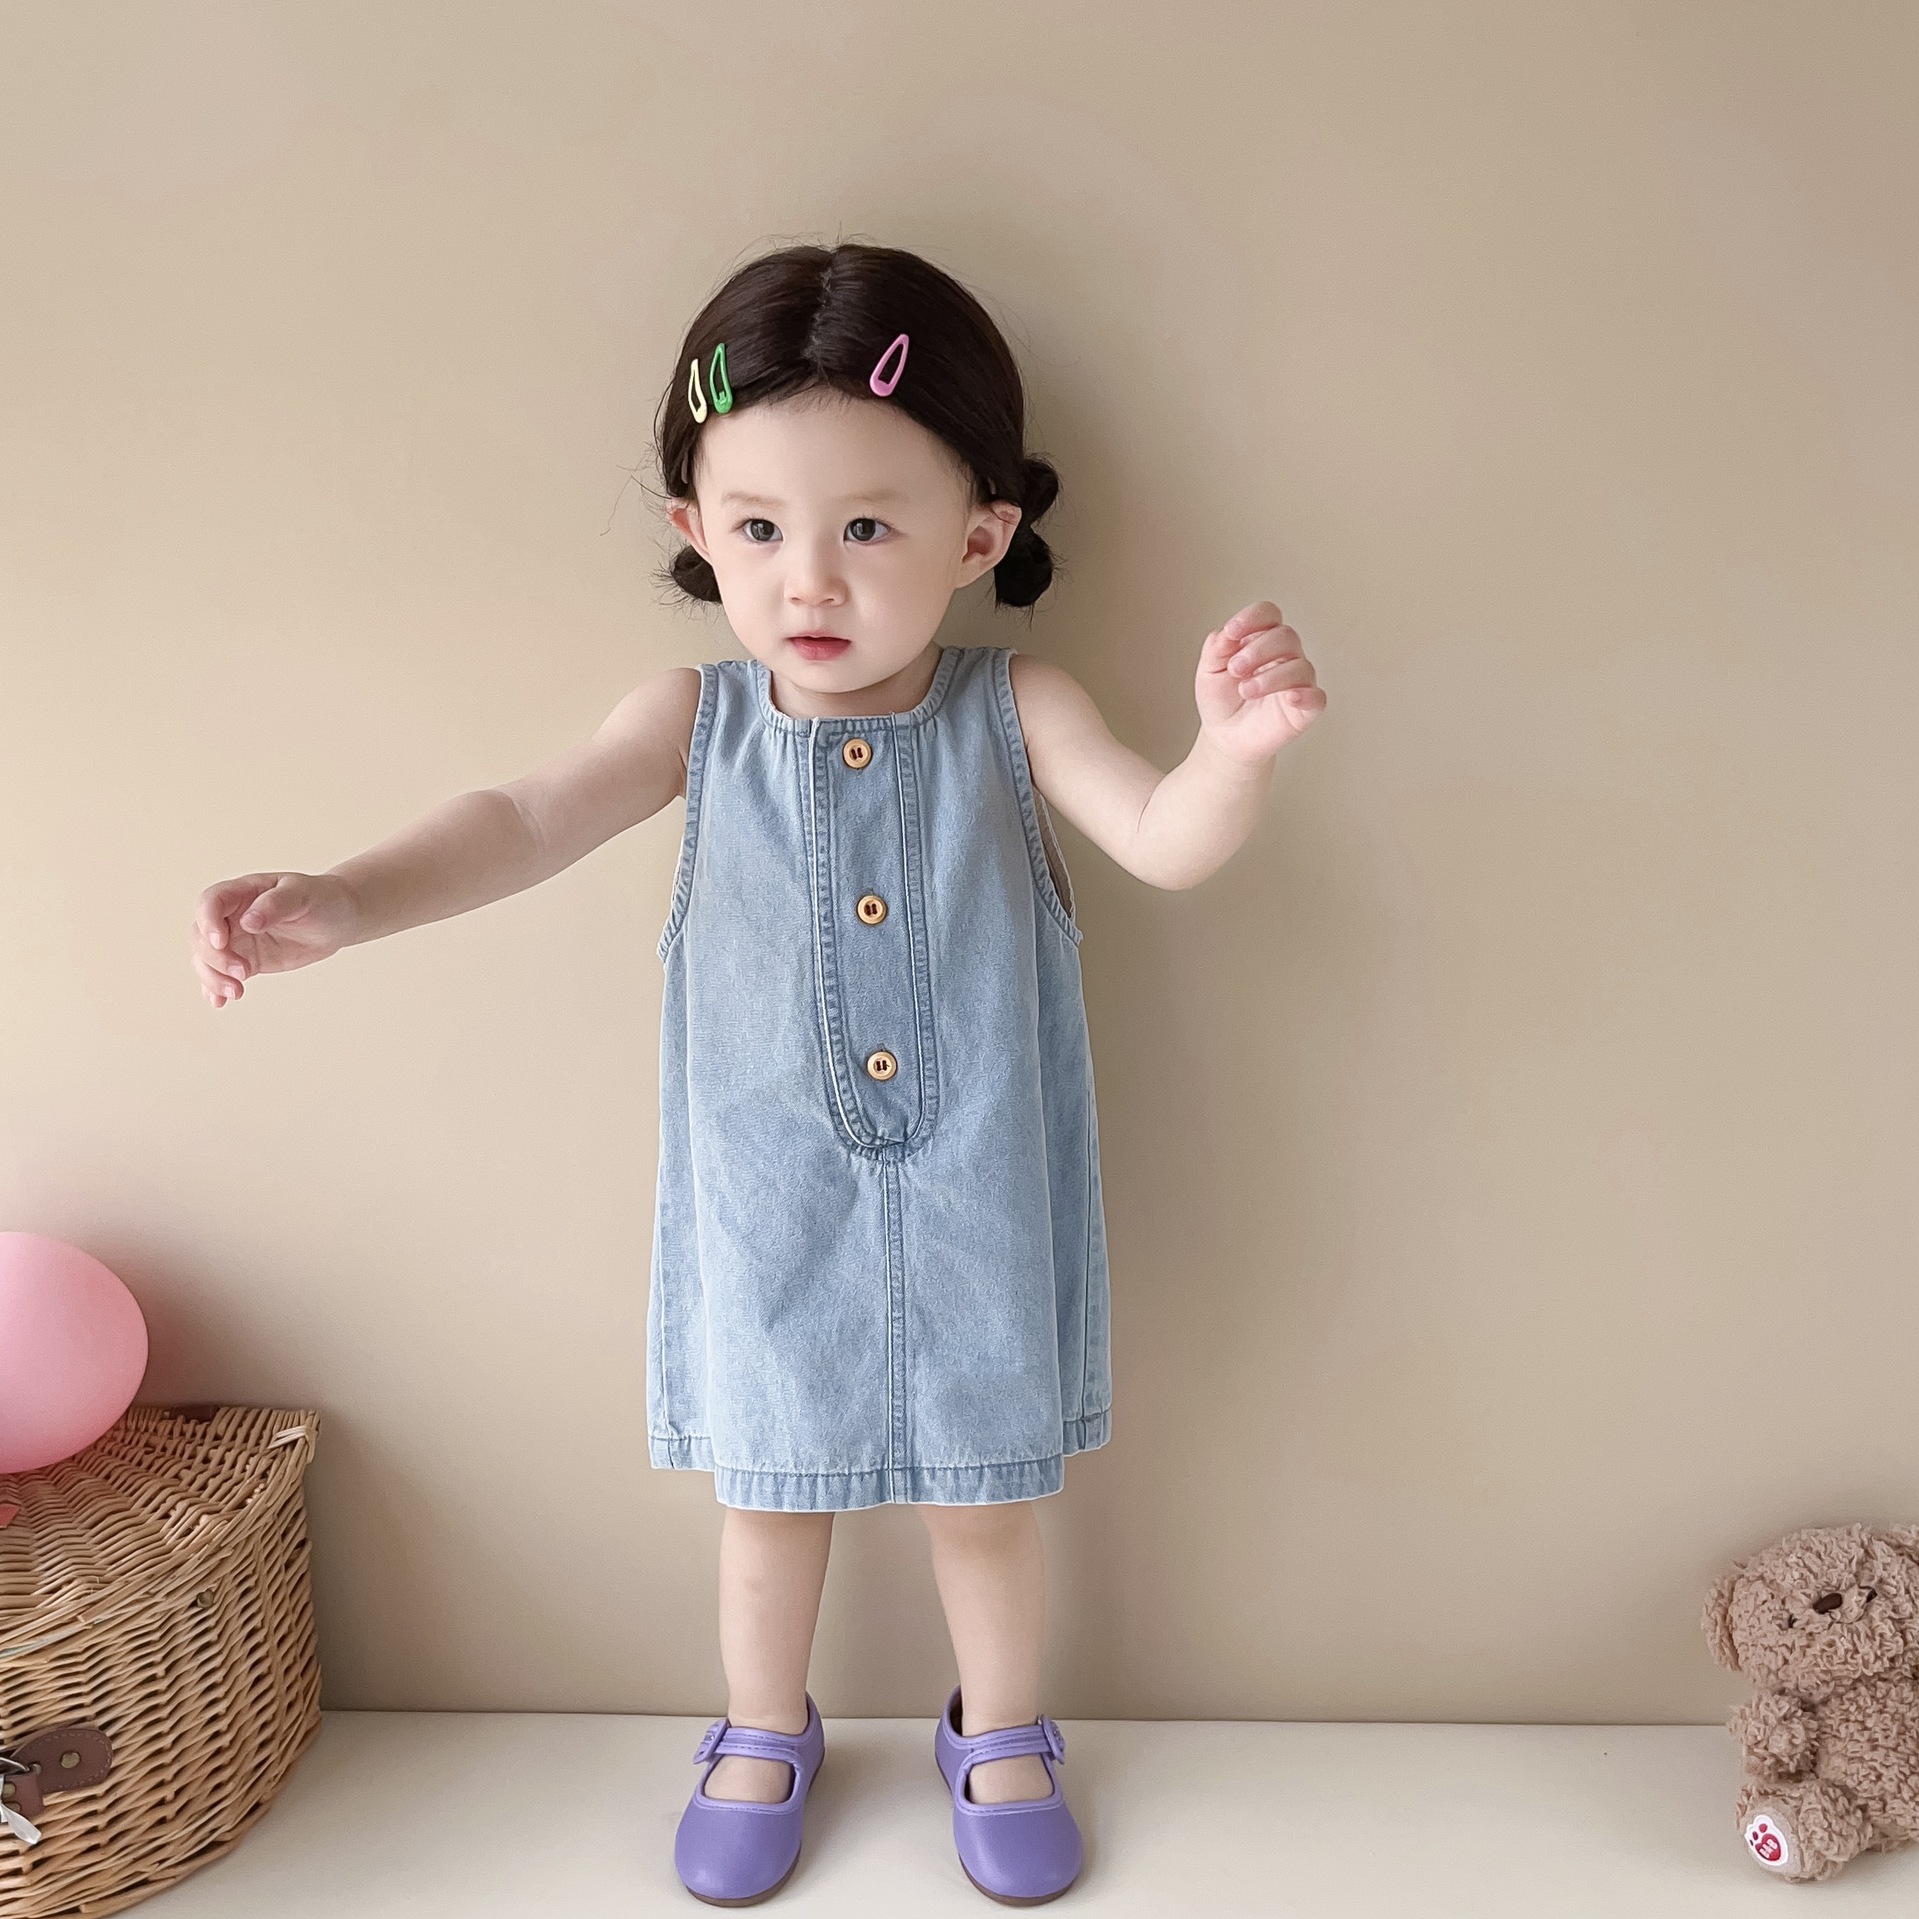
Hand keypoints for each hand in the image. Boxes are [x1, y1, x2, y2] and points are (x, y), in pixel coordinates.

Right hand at [189, 871, 356, 1007]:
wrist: (338, 920)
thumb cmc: (321, 899)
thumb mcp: (303, 895)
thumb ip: (276, 904)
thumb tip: (248, 921)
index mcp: (243, 892)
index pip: (210, 902)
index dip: (208, 921)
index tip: (220, 942)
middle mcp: (233, 915)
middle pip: (201, 935)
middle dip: (215, 957)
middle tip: (243, 972)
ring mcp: (237, 940)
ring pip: (206, 958)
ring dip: (213, 977)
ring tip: (237, 992)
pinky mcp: (246, 961)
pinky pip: (220, 974)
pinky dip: (215, 988)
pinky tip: (220, 1002)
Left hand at [1195, 602, 1325, 763]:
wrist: (1224, 738)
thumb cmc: (1221, 700)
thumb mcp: (1209, 671)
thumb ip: (1216, 648)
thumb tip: (1225, 632)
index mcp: (1261, 640)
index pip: (1269, 614)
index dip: (1253, 617)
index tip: (1232, 632)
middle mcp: (1285, 656)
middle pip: (1286, 636)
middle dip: (1259, 649)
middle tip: (1235, 669)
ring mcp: (1298, 681)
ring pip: (1300, 666)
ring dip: (1271, 677)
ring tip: (1245, 690)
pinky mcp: (1306, 708)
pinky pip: (1317, 697)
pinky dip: (1306, 696)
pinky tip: (1290, 698)